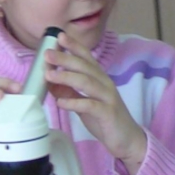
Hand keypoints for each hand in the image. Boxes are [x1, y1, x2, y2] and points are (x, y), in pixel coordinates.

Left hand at [44, 32, 147, 174]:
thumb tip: (49, 80)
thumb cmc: (104, 119)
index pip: (87, 58)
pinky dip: (74, 102)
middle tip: (47, 54)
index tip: (59, 36)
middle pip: (85, 67)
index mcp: (100, 79)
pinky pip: (90, 105)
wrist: (126, 139)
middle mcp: (105, 84)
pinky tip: (61, 102)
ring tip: (49, 75)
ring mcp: (108, 97)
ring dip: (67, 77)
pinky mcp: (108, 113)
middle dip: (65, 58)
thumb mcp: (83, 103)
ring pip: (87, 82)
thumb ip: (69, 91)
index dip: (74, 46)